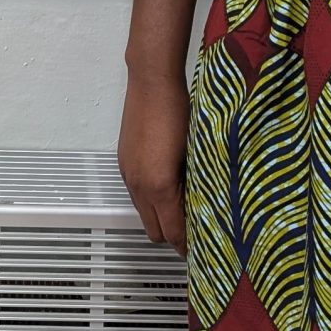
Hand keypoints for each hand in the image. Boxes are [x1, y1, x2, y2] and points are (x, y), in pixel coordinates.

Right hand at [115, 70, 189, 251]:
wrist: (153, 81)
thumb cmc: (179, 111)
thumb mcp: (196, 152)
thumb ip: (197, 184)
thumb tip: (206, 204)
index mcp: (159, 186)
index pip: (173, 232)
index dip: (188, 246)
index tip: (203, 249)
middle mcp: (139, 185)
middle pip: (154, 231)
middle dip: (173, 237)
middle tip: (195, 232)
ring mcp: (128, 174)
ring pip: (143, 213)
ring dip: (160, 218)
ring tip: (183, 209)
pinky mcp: (124, 162)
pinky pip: (136, 195)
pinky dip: (150, 200)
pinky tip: (167, 187)